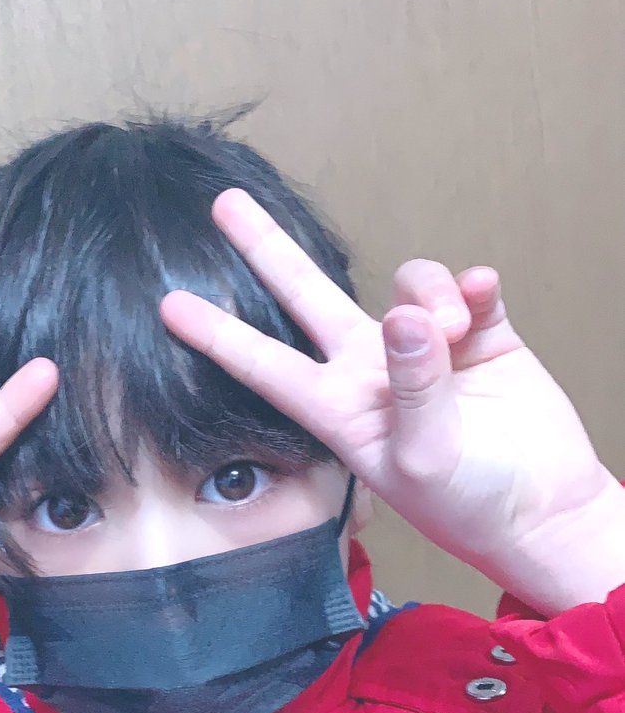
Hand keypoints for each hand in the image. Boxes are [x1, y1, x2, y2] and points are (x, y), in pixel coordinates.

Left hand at [160, 189, 624, 613]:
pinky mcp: (480, 335)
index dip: (219, 335)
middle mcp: (371, 372)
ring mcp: (424, 350)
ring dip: (426, 292)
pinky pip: (465, 288)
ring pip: (405, 286)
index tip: (169, 306)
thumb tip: (404, 315)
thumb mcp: (427, 457)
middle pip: (308, 297)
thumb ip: (413, 386)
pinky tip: (483, 297)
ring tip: (452, 325)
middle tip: (225, 203)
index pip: (266, 366)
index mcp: (341, 410)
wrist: (544, 510)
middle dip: (268, 249)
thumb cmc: (472, 503)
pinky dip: (472, 286)